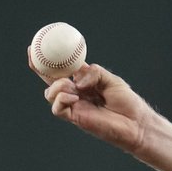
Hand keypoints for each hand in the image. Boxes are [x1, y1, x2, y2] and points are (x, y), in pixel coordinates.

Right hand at [30, 49, 154, 153]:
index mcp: (83, 83)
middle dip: (38, 68)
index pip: (61, 70)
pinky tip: (75, 97)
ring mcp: (74, 106)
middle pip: (50, 81)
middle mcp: (75, 94)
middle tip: (33, 56)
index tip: (35, 47)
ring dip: (58, 86)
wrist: (137, 123)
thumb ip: (93, 72)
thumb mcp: (111, 79)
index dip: (47, 60)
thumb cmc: (127, 102)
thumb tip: (77, 78)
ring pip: (50, 94)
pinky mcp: (76, 119)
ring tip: (74, 87)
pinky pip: (58, 108)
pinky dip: (62, 99)